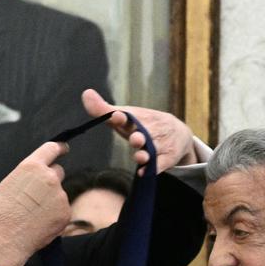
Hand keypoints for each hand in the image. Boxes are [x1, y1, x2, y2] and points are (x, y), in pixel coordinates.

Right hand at [0, 140, 71, 265]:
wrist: (4, 240)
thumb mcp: (8, 184)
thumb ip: (27, 176)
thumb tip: (36, 177)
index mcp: (32, 166)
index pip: (51, 149)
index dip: (60, 148)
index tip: (64, 149)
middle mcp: (49, 177)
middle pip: (58, 172)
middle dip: (51, 180)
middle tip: (38, 196)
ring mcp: (60, 196)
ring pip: (58, 194)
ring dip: (51, 201)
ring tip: (32, 215)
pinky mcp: (65, 213)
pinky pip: (62, 210)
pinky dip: (54, 216)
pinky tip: (39, 224)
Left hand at [80, 89, 196, 171]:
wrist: (178, 133)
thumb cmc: (144, 124)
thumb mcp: (127, 116)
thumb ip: (104, 110)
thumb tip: (86, 94)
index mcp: (138, 118)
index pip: (130, 116)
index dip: (122, 118)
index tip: (116, 117)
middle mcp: (151, 129)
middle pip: (145, 134)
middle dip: (140, 136)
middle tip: (135, 138)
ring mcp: (160, 144)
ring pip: (153, 150)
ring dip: (146, 153)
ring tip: (140, 157)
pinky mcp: (167, 158)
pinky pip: (160, 165)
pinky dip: (152, 168)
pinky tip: (143, 172)